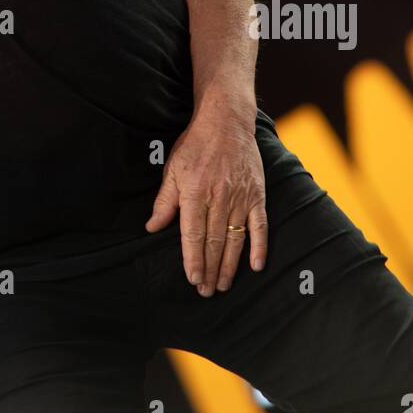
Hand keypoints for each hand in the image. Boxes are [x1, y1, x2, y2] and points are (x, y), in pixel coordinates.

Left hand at [143, 108, 267, 293]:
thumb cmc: (195, 145)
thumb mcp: (173, 169)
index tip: (193, 279)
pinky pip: (260, 226)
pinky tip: (255, 265)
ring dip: (230, 265)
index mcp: (195, 192)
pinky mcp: (257, 195)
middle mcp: (219, 198)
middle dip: (210, 270)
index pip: (193, 235)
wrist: (226, 121)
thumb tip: (152, 227)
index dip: (193, 259)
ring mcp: (241, 198)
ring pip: (235, 239)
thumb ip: (165, 201)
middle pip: (214, 242)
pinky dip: (259, 246)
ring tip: (224, 285)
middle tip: (207, 291)